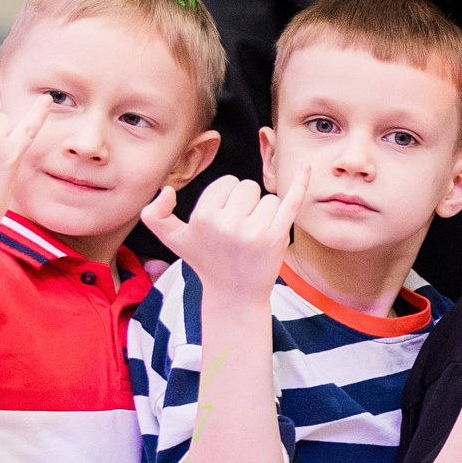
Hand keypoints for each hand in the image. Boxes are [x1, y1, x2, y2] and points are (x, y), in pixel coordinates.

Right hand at [143, 167, 307, 307]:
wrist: (234, 294)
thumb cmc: (206, 260)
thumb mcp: (172, 240)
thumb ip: (154, 215)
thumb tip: (167, 190)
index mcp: (203, 217)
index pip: (227, 183)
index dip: (227, 199)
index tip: (223, 221)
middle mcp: (227, 224)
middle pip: (248, 187)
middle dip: (246, 204)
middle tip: (239, 231)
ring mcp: (253, 231)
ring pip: (267, 197)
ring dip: (265, 213)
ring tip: (253, 237)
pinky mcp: (276, 237)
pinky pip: (290, 202)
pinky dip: (300, 184)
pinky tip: (307, 168)